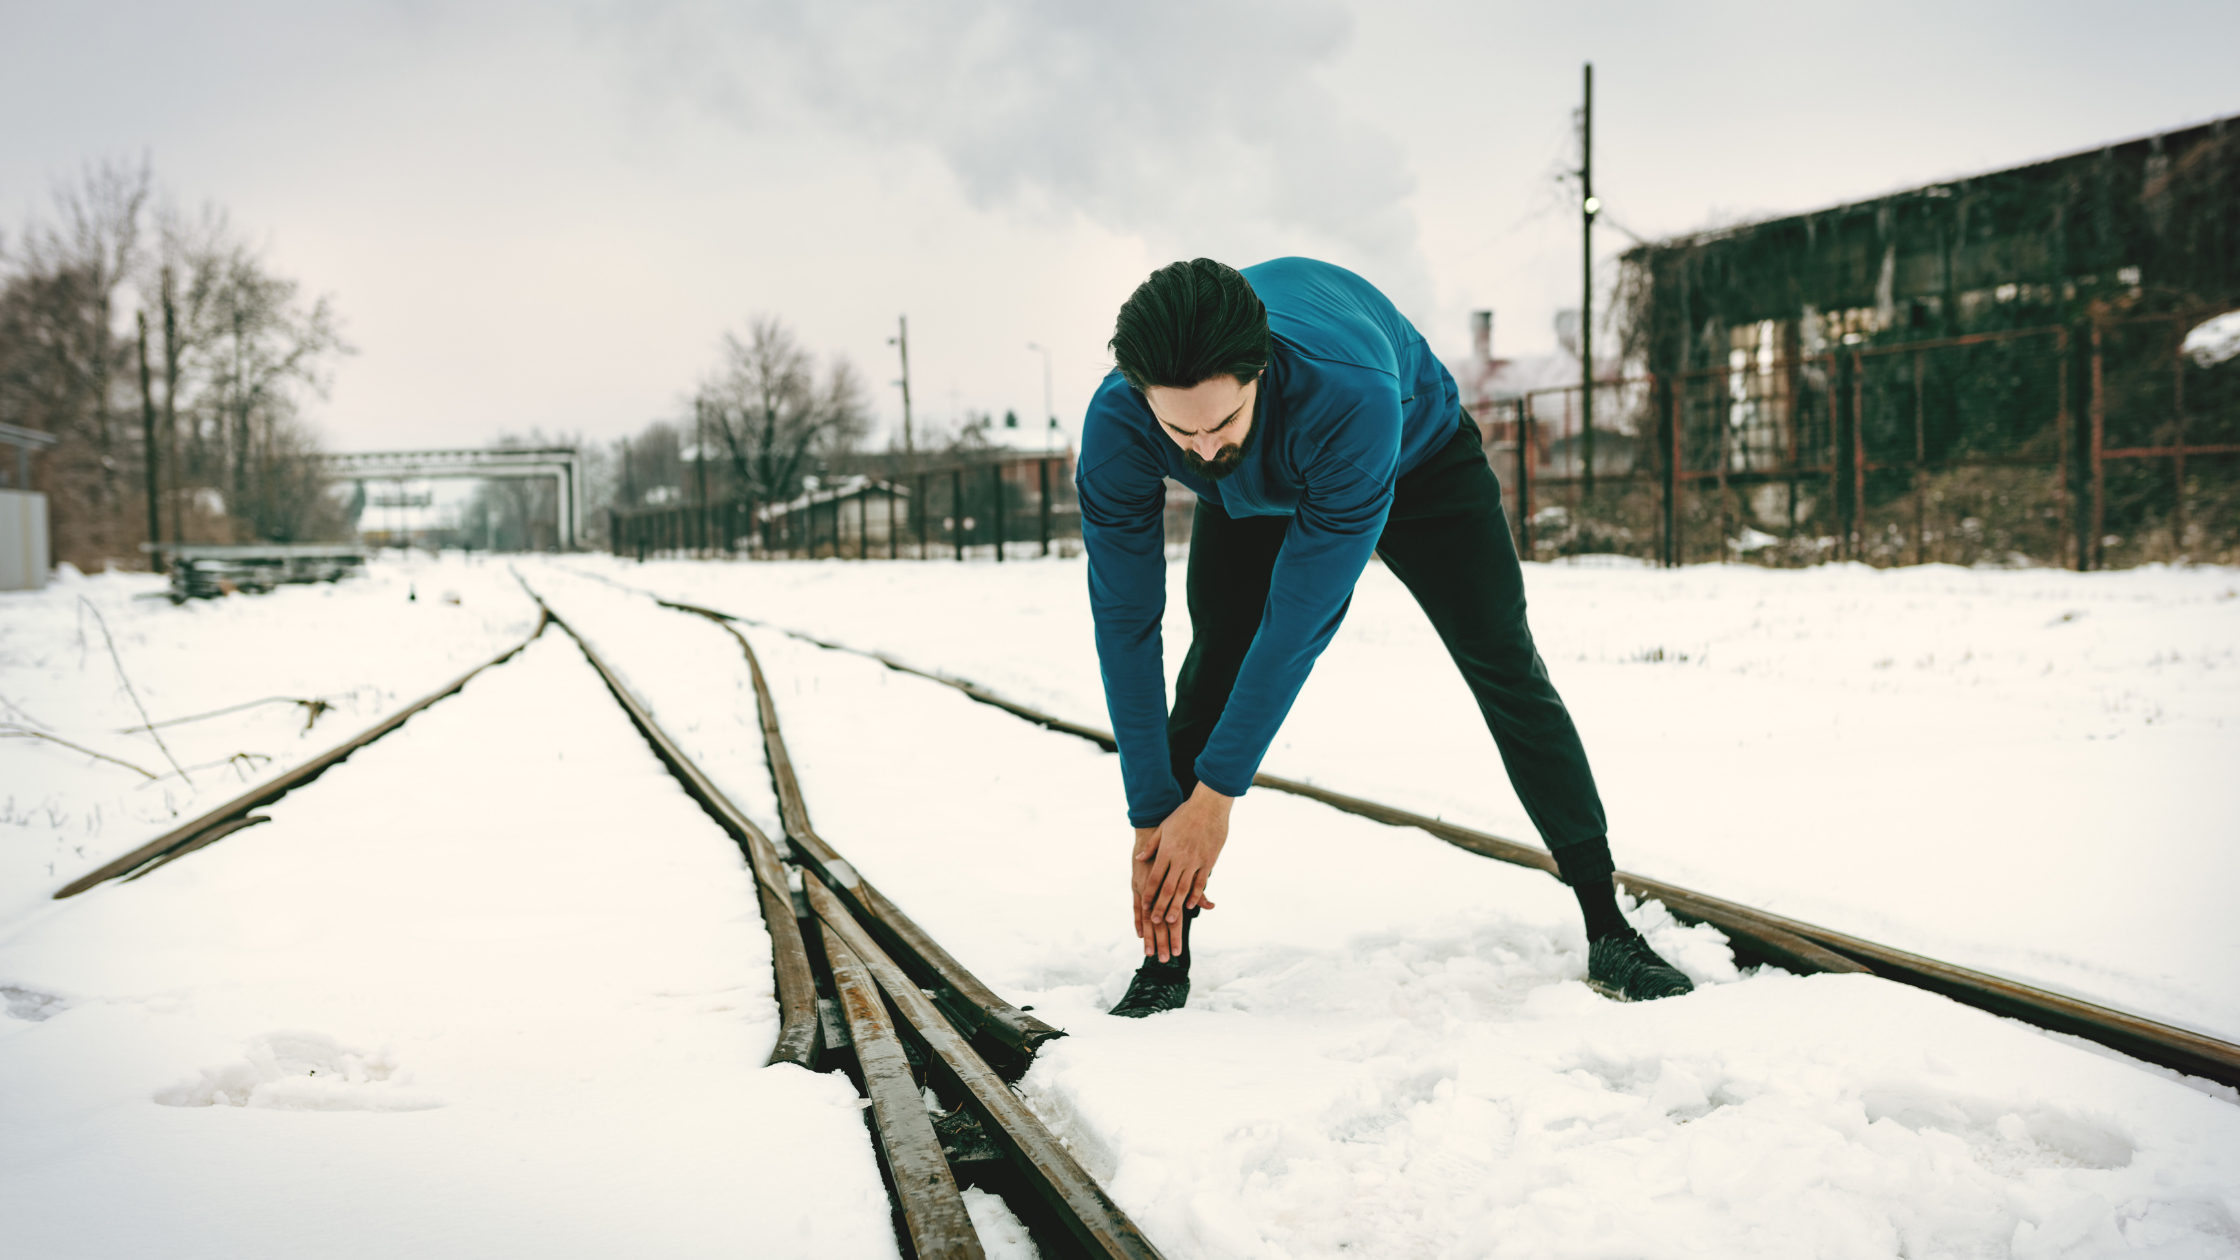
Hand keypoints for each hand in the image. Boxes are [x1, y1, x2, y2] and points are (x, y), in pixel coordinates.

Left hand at [1131, 783, 1230, 961]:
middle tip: (1154, 921)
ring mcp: (1195, 861)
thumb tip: (1139, 859)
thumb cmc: (1184, 815)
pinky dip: (1196, 895)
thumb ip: (1151, 846)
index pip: (1155, 878)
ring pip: (1184, 889)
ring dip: (1177, 906)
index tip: (1144, 907)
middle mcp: (1179, 858)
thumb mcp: (1163, 828)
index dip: (1149, 894)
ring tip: (1170, 920)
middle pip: (1168, 888)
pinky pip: (1201, 882)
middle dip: (1160, 906)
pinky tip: (1191, 906)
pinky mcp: (1208, 861)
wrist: (1209, 806)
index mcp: (1166, 851)